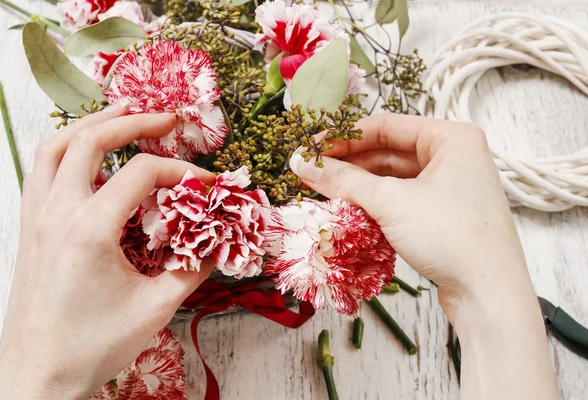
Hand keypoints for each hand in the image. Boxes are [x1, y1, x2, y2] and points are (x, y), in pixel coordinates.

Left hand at [0, 108, 213, 398]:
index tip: (205, 184)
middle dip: (132, 122)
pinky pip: (41, 171)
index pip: (142, 174)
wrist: (38, 375)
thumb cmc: (94, 345)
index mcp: (90, 230)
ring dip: (91, 125)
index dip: (181, 171)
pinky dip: (66, 150)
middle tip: (165, 118)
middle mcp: (57, 213)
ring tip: (122, 114)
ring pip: (56, 147)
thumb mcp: (156, 307)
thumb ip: (193, 267)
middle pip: (91, 140)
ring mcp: (36, 218)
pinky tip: (86, 155)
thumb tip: (218, 242)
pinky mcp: (28, 229)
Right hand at [290, 113, 558, 398]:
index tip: (309, 148)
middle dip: (349, 163)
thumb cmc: (450, 235)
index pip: (385, 126)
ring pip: (394, 177)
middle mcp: (454, 156)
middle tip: (311, 173)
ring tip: (324, 192)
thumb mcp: (391, 201)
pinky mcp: (444, 214)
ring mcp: (450, 186)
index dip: (343, 136)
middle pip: (388, 151)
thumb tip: (302, 164)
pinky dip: (376, 203)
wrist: (490, 295)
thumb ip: (343, 180)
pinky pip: (402, 198)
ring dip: (359, 184)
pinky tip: (349, 209)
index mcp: (451, 137)